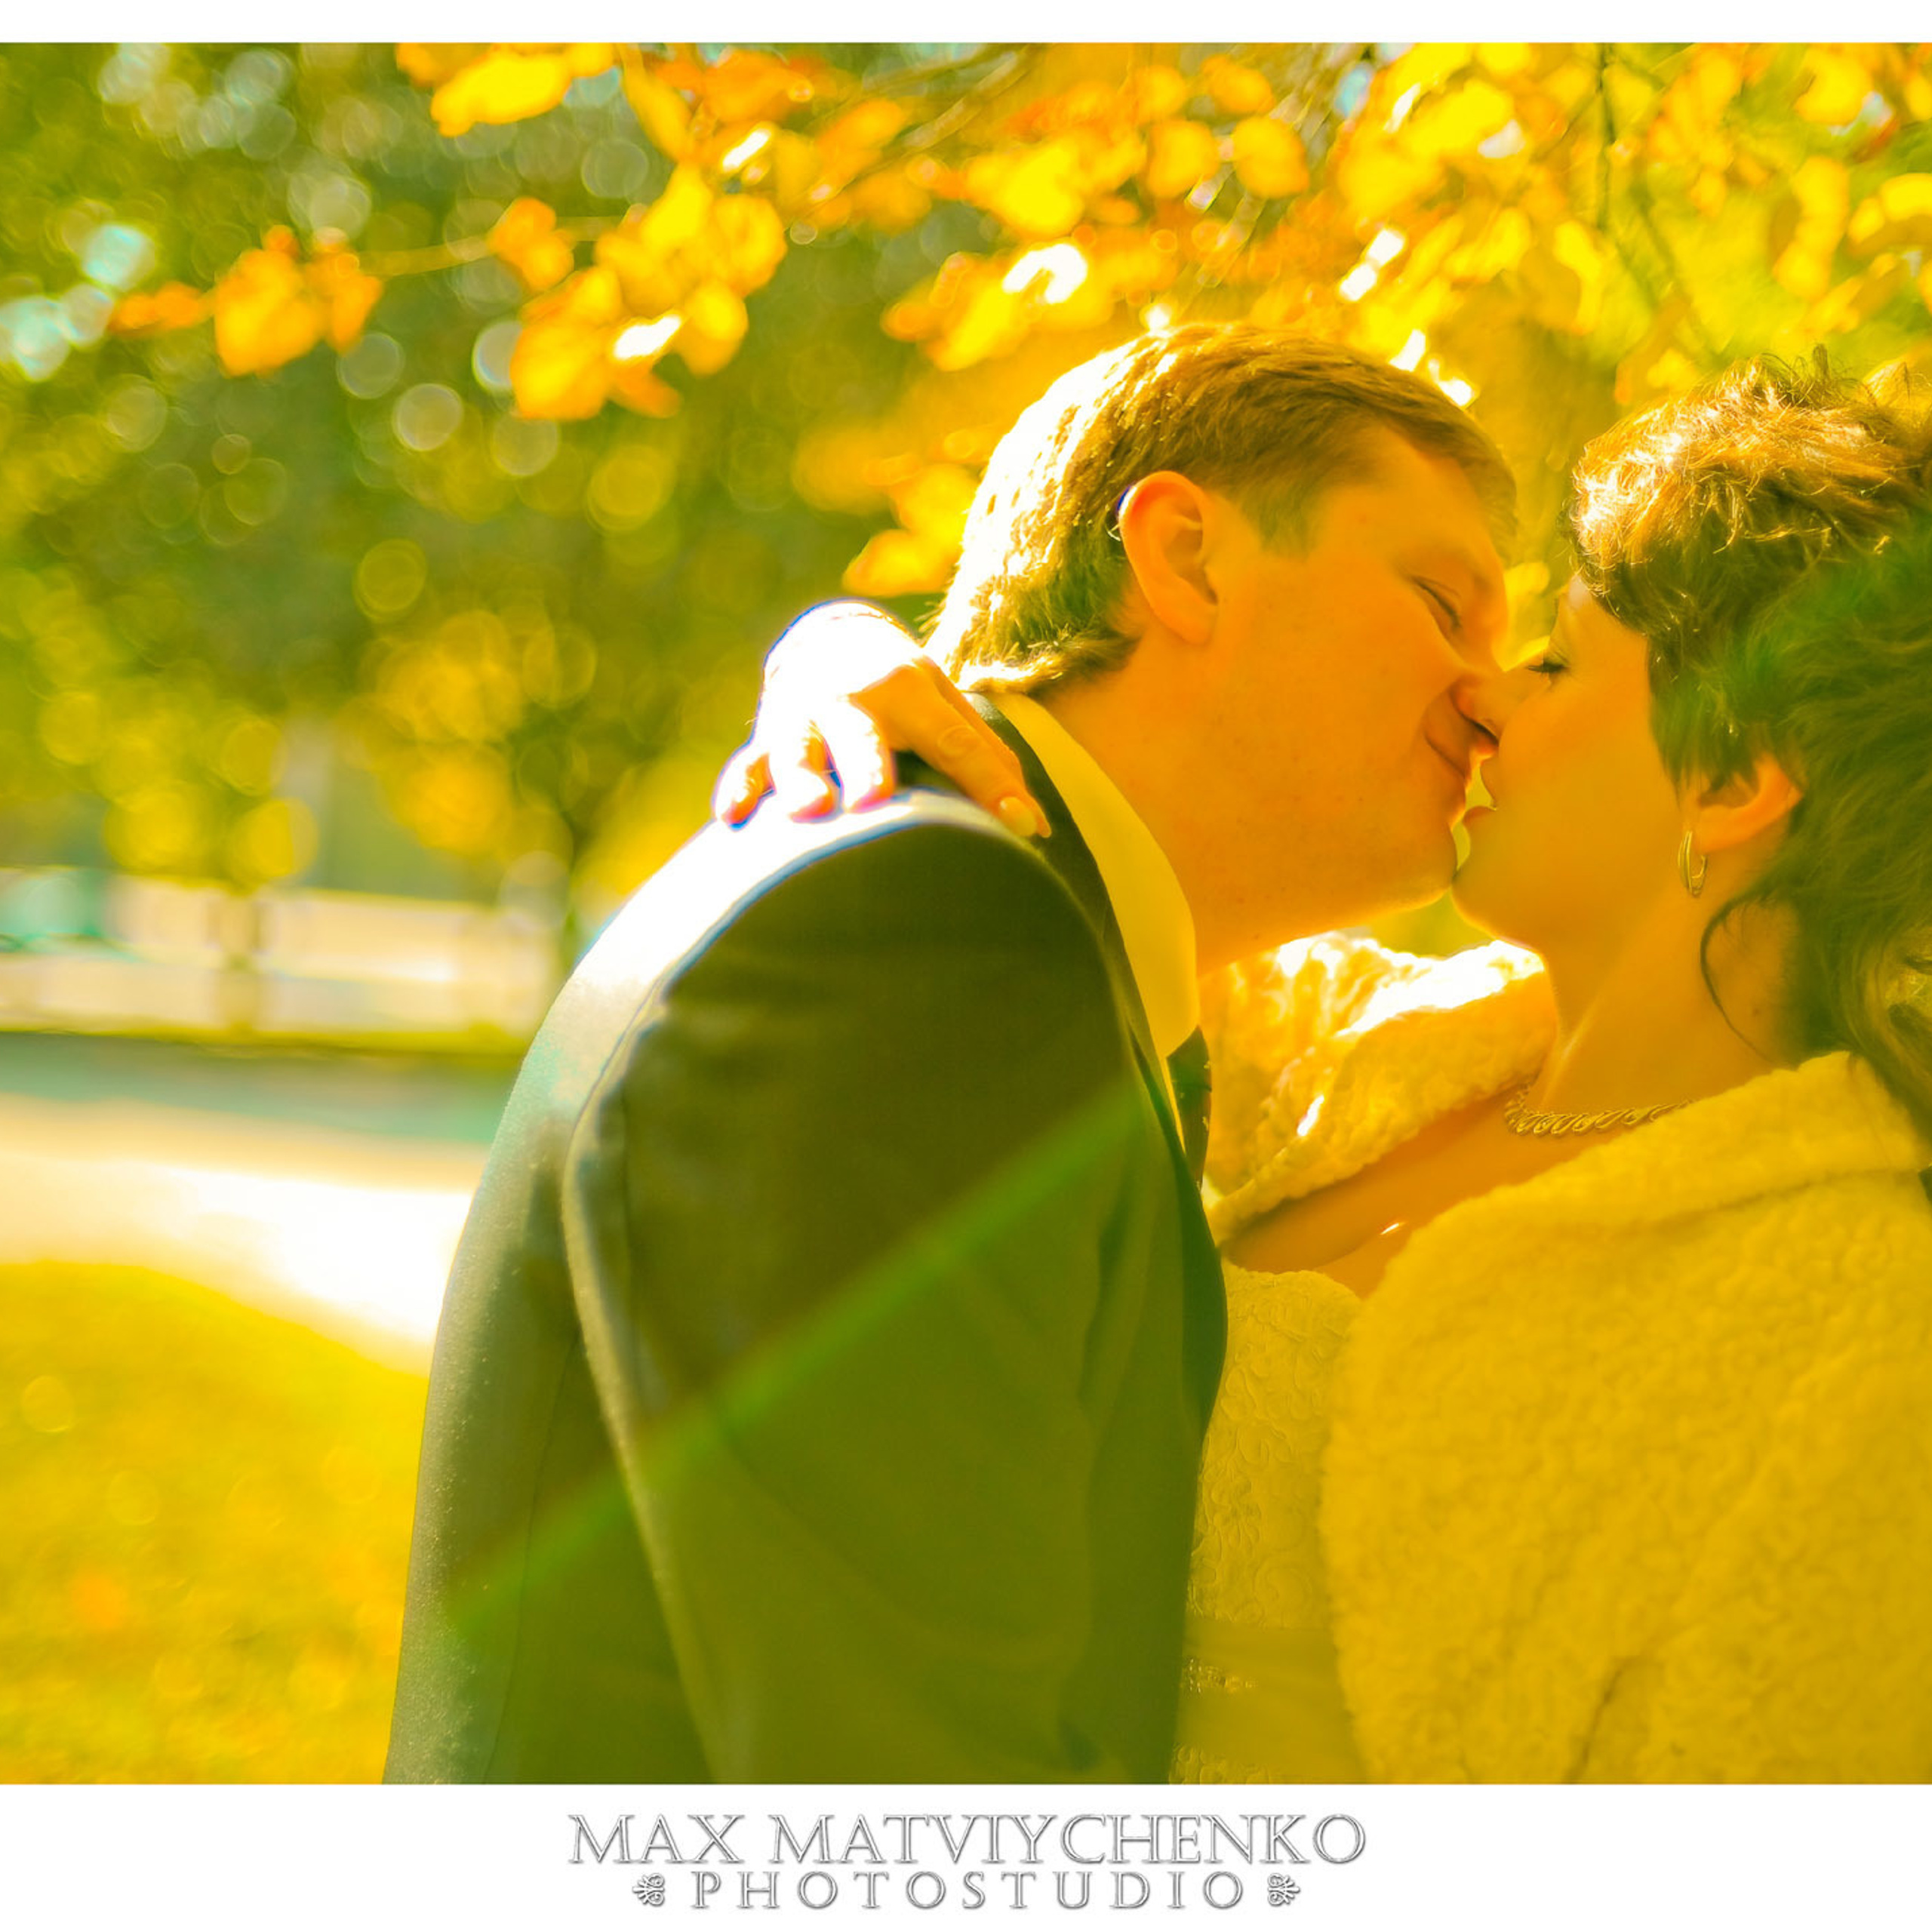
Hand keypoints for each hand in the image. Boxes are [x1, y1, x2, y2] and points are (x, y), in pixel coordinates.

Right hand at [713, 600, 1049, 837]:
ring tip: (810, 811)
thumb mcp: (947, 706)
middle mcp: (851, 700)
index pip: (956, 741)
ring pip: (796, 751)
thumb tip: (1033, 828)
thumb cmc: (904, 693)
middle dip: (868, 767)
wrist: (829, 640)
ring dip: (800, 778)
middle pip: (861, 738)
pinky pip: (746, 766)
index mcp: (908, 690)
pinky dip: (739, 787)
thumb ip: (986, 760)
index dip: (989, 784)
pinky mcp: (763, 740)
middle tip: (876, 802)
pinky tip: (733, 816)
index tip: (1020, 828)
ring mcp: (801, 719)